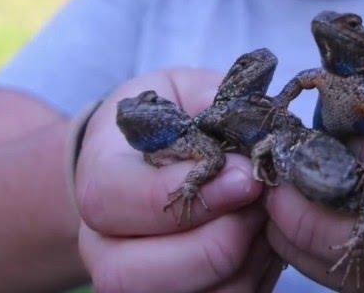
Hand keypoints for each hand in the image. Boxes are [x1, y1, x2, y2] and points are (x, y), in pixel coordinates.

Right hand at [73, 68, 284, 292]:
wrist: (159, 165)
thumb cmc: (172, 122)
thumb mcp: (184, 91)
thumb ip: (209, 98)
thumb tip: (245, 118)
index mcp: (98, 181)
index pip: (112, 200)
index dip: (182, 191)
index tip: (243, 174)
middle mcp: (101, 244)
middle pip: (128, 274)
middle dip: (213, 243)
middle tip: (258, 203)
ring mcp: (136, 281)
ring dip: (241, 264)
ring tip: (266, 218)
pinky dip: (253, 278)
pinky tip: (265, 241)